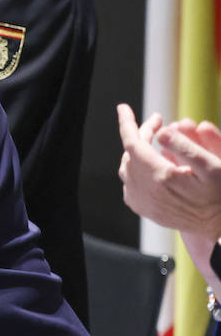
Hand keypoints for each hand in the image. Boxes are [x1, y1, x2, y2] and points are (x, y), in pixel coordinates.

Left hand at [117, 104, 220, 238]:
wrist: (220, 227)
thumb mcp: (213, 167)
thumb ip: (186, 147)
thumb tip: (161, 133)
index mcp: (161, 177)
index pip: (133, 143)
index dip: (127, 123)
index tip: (123, 108)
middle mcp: (145, 191)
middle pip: (131, 153)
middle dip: (141, 134)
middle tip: (158, 122)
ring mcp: (142, 202)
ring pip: (128, 168)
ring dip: (138, 150)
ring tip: (154, 138)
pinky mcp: (145, 210)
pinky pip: (131, 183)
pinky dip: (137, 168)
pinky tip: (153, 162)